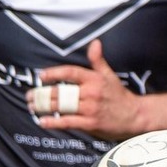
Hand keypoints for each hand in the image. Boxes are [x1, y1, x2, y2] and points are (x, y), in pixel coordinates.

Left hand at [26, 39, 144, 139]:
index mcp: (94, 79)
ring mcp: (90, 109)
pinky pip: (68, 122)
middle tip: (29, 95)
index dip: (54, 73)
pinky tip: (43, 121)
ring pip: (61, 106)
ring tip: (32, 106)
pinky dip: (53, 122)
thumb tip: (95, 42)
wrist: (136, 116)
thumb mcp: (110, 76)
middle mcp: (91, 93)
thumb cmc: (120, 96)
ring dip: (44, 107)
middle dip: (42, 94)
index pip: (70, 72)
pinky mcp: (91, 123)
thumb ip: (98, 60)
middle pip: (61, 91)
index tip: (41, 76)